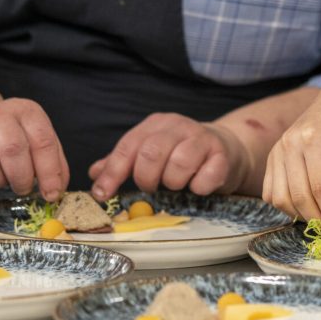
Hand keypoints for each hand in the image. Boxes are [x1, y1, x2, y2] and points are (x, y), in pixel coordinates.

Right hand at [0, 98, 68, 200]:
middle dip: (21, 178)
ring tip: (1, 180)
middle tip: (22, 188)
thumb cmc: (10, 137)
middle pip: (12, 149)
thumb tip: (56, 191)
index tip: (50, 194)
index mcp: (27, 112)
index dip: (49, 172)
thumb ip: (53, 163)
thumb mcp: (35, 140)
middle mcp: (0, 114)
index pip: (43, 141)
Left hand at [88, 113, 248, 199]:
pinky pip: (206, 177)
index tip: (102, 194)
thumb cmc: (183, 154)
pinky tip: (198, 187)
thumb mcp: (151, 154)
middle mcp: (177, 126)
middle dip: (146, 178)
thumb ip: (123, 162)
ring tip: (176, 185)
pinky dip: (199, 187)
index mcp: (155, 125)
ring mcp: (201, 138)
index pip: (128, 147)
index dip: (113, 173)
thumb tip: (94, 174)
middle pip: (151, 153)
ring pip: (179, 164)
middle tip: (151, 188)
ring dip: (173, 183)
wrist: (226, 150)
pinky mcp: (222, 155)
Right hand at [262, 88, 320, 226]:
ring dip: (300, 214)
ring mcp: (277, 150)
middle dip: (317, 218)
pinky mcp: (271, 156)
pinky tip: (305, 205)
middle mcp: (289, 145)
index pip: (319, 188)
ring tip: (320, 217)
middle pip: (298, 196)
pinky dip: (285, 205)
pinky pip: (270, 192)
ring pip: (280, 198)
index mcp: (314, 141)